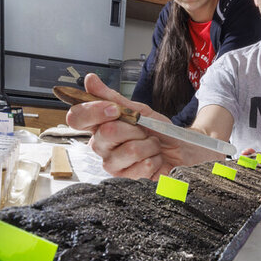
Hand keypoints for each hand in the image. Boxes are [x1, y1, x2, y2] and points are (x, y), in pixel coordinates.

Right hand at [65, 74, 207, 178]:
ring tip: (153, 146)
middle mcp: (100, 146)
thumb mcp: (139, 110)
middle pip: (106, 133)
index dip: (93, 111)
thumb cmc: (159, 130)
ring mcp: (112, 165)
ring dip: (149, 145)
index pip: (76, 118)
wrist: (183, 148)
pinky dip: (155, 160)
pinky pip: (141, 167)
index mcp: (98, 126)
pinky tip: (155, 160)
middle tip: (145, 130)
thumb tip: (89, 80)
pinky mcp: (126, 180)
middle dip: (135, 128)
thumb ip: (113, 98)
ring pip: (128, 150)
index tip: (114, 109)